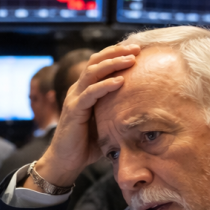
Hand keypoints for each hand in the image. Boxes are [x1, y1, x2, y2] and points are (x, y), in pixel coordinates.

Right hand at [32, 44, 140, 189]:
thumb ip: (117, 111)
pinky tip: (120, 81)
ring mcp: (74, 98)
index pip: (99, 63)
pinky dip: (105, 85)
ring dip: (112, 63)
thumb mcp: (106, 123)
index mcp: (85, 90)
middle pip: (95, 61)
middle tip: (137, 48)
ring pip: (92, 72)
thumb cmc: (87, 145)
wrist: (65, 162)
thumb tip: (144, 108)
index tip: (136, 49)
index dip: (116, 54)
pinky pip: (90, 93)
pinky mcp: (73, 110)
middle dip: (116, 52)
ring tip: (131, 59)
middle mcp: (78, 90)